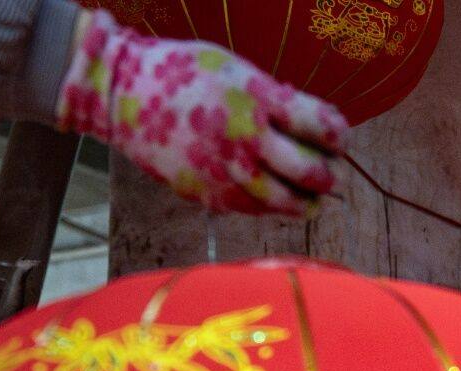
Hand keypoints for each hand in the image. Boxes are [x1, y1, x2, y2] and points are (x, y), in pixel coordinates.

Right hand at [57, 9, 347, 215]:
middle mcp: (244, 135)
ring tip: (312, 202)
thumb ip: (272, 100)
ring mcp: (225, 168)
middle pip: (308, 172)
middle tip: (333, 177)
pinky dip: (270, 208)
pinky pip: (251, 209)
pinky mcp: (206, 192)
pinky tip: (275, 201)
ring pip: (283, 202)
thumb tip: (308, 129)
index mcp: (256, 97)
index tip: (338, 139)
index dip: (338, 136)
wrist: (121, 93)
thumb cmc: (183, 74)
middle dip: (328, 178)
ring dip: (305, 204)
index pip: (319, 125)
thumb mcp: (235, 71)